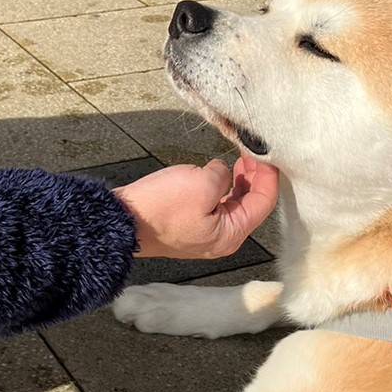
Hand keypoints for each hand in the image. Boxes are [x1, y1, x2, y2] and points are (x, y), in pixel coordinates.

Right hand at [114, 157, 278, 259]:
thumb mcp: (202, 184)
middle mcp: (223, 239)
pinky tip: (217, 173)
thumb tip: (223, 172)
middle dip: (255, 177)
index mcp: (231, 234)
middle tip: (252, 153)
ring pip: (234, 204)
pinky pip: (216, 206)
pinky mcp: (192, 225)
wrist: (123, 221)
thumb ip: (223, 176)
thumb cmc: (161, 207)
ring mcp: (207, 234)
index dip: (268, 176)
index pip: (264, 203)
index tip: (264, 154)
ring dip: (240, 181)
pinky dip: (222, 188)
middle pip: (252, 205)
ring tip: (239, 160)